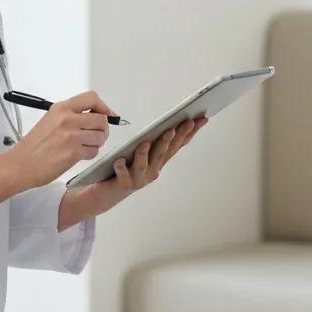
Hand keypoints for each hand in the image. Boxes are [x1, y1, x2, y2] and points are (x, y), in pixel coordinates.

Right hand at [11, 90, 115, 188]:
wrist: (20, 164)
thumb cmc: (33, 145)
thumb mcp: (50, 120)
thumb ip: (71, 115)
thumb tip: (94, 115)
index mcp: (61, 108)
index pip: (92, 98)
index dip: (104, 107)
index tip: (108, 115)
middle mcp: (67, 119)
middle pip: (101, 119)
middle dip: (103, 129)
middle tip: (97, 135)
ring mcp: (71, 136)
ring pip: (100, 136)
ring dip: (97, 143)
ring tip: (86, 145)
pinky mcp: (73, 153)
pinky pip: (94, 151)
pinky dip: (90, 153)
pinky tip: (79, 154)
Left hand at [78, 116, 207, 215]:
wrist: (109, 192)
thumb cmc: (128, 168)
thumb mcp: (145, 153)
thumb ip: (156, 141)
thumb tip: (170, 123)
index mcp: (160, 160)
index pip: (179, 144)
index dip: (191, 132)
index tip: (201, 118)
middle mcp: (154, 170)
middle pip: (164, 152)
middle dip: (174, 138)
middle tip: (181, 124)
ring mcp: (139, 178)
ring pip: (144, 164)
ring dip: (145, 153)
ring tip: (146, 142)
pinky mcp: (123, 183)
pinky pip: (122, 174)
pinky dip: (121, 168)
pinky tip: (118, 160)